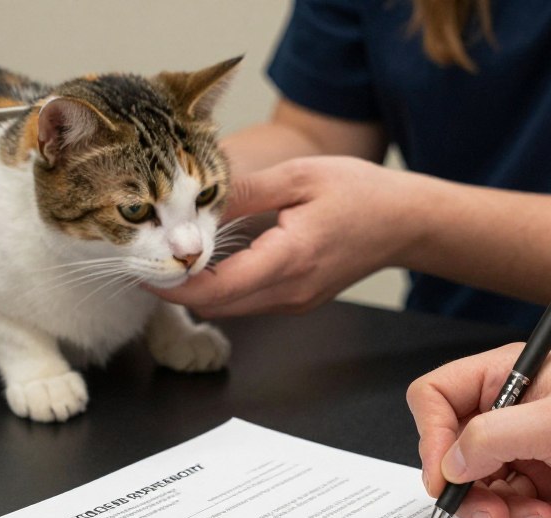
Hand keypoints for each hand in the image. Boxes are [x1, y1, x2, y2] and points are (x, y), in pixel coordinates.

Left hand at [150, 156, 414, 315]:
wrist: (405, 223)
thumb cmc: (361, 194)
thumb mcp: (299, 177)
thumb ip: (244, 192)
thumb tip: (196, 201)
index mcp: (290, 259)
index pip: (217, 289)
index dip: (174, 284)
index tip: (144, 267)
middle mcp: (290, 291)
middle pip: (217, 306)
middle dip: (178, 289)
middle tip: (147, 260)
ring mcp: (295, 301)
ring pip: (231, 309)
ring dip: (199, 290)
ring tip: (174, 257)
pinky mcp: (297, 300)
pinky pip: (249, 302)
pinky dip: (223, 288)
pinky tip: (211, 261)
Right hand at [407, 345, 550, 517]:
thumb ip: (491, 438)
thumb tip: (448, 462)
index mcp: (505, 377)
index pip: (436, 398)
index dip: (432, 437)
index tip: (443, 476)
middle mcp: (507, 412)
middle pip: (451, 453)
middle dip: (471, 490)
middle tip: (494, 512)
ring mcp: (522, 451)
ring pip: (478, 490)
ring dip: (506, 513)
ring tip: (544, 516)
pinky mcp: (540, 485)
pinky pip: (509, 511)